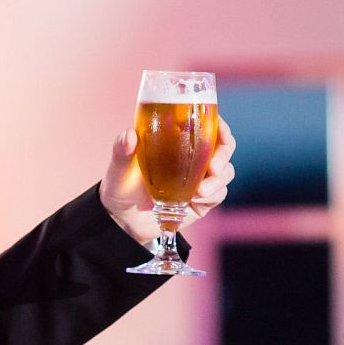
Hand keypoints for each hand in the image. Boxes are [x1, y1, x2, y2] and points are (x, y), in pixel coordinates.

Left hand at [100, 121, 236, 246]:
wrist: (124, 220)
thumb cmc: (121, 187)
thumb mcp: (119, 168)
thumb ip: (122, 151)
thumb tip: (130, 135)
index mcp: (177, 139)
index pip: (206, 124)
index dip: (220, 125)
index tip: (221, 130)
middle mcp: (193, 156)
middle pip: (224, 146)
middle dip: (224, 155)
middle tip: (214, 167)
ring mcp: (199, 178)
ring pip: (225, 171)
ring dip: (218, 180)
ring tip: (199, 192)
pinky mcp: (202, 199)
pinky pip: (219, 194)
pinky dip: (212, 195)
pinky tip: (195, 199)